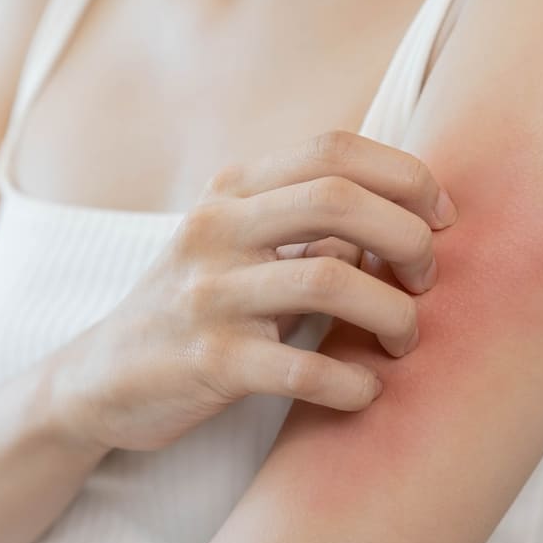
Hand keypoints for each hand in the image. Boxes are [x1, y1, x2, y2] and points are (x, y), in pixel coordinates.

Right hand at [47, 131, 456, 450]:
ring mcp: (207, 295)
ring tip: (403, 340)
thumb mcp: (237, 246)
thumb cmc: (194, 308)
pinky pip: (301, 370)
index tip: (441, 218)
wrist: (101, 379)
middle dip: (408, 237)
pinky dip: (353, 384)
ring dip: (394, 314)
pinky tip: (366, 392)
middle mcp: (215, 230)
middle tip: (427, 280)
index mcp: (231, 192)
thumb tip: (403, 222)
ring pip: (329, 280)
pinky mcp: (207, 362)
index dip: (405, 175)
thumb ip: (306, 226)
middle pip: (338, 199)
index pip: (333, 149)